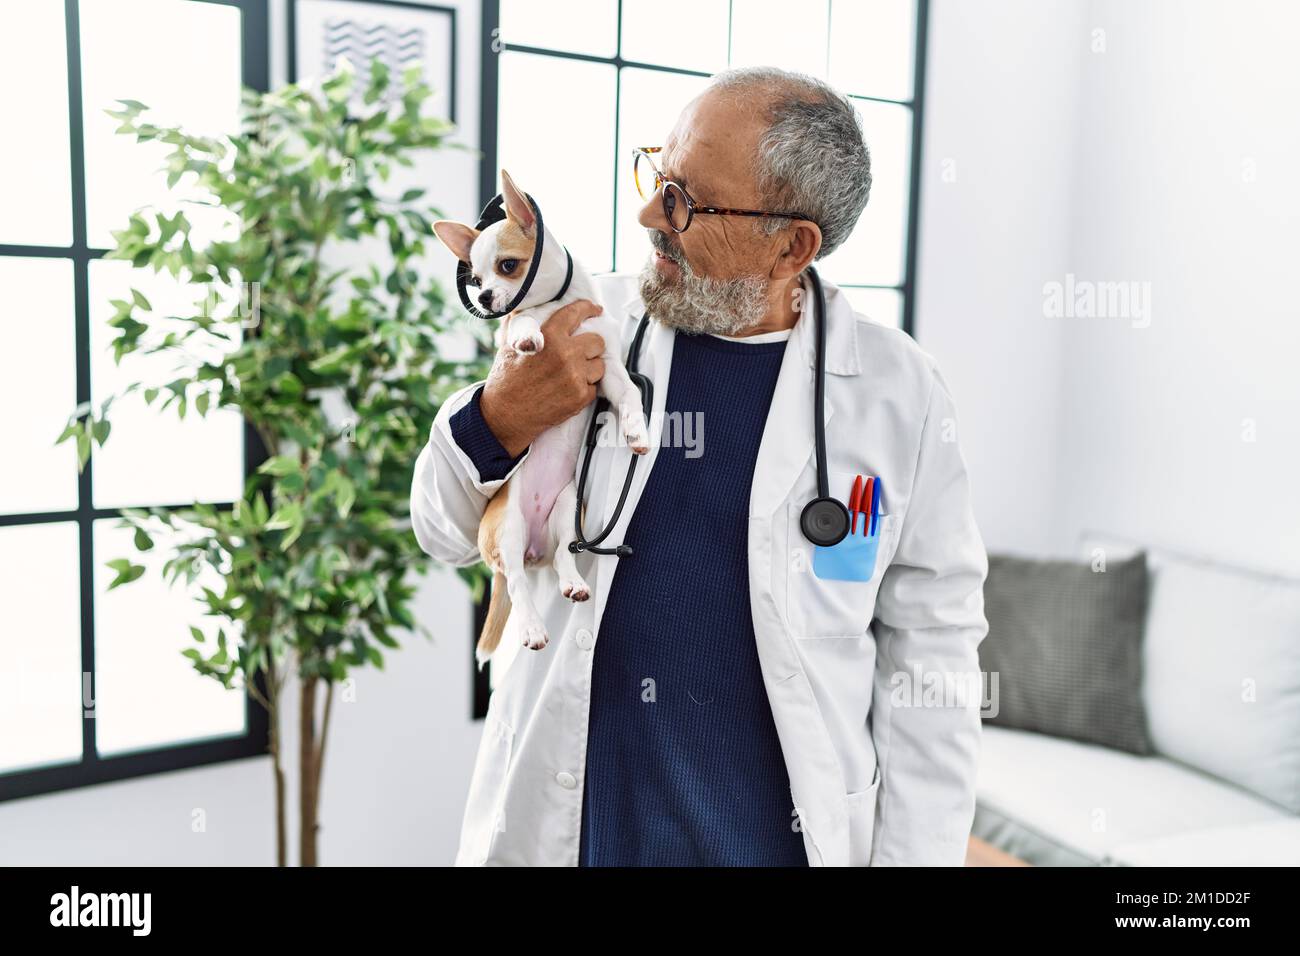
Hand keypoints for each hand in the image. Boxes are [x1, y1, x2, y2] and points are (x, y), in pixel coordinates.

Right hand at [479, 299, 606, 456]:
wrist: (505, 415)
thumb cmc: (506, 380)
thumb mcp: (509, 345)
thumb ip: (521, 323)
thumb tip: (523, 303)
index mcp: (549, 337)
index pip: (577, 313)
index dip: (589, 308)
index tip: (595, 309)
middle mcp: (566, 355)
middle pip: (597, 341)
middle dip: (591, 345)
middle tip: (581, 351)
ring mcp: (575, 377)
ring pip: (599, 365)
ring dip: (589, 368)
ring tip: (572, 373)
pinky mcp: (580, 397)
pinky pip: (594, 387)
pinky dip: (584, 388)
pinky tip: (568, 389)